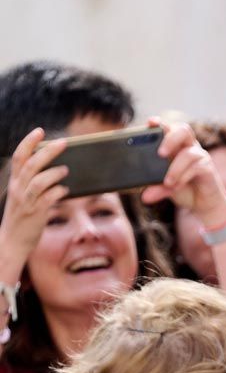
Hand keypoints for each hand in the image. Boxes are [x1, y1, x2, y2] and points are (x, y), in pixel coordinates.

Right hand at [0, 129, 68, 268]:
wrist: (12, 242)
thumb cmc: (22, 218)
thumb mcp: (22, 197)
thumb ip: (32, 183)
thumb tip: (51, 169)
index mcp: (15, 183)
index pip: (19, 157)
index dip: (29, 142)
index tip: (40, 131)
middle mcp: (18, 189)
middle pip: (32, 164)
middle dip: (48, 151)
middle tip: (64, 143)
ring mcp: (27, 202)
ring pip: (39, 180)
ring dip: (55, 173)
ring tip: (65, 170)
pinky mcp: (36, 213)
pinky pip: (48, 198)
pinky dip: (59, 191)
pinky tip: (65, 191)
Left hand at [140, 121, 225, 228]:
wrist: (202, 203)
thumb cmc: (182, 187)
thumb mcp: (163, 185)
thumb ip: (155, 187)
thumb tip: (144, 196)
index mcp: (174, 145)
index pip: (168, 128)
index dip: (160, 123)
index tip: (151, 122)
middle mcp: (188, 146)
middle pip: (184, 130)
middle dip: (171, 139)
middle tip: (160, 154)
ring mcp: (200, 156)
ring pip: (189, 153)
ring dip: (175, 168)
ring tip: (167, 182)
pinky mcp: (208, 168)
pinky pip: (197, 168)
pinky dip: (184, 177)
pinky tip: (176, 186)